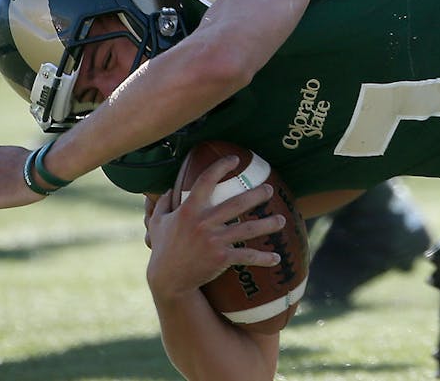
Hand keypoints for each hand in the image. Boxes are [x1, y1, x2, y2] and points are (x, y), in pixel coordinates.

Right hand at [144, 157, 285, 300]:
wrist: (168, 280)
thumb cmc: (163, 249)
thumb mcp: (158, 223)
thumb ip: (162, 204)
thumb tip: (168, 189)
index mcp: (189, 210)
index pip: (206, 181)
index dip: (221, 167)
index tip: (236, 159)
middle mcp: (203, 223)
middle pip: (237, 203)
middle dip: (257, 194)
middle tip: (270, 189)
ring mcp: (214, 241)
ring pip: (248, 230)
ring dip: (268, 224)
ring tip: (281, 220)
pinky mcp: (221, 258)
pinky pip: (247, 256)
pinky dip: (263, 258)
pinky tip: (277, 258)